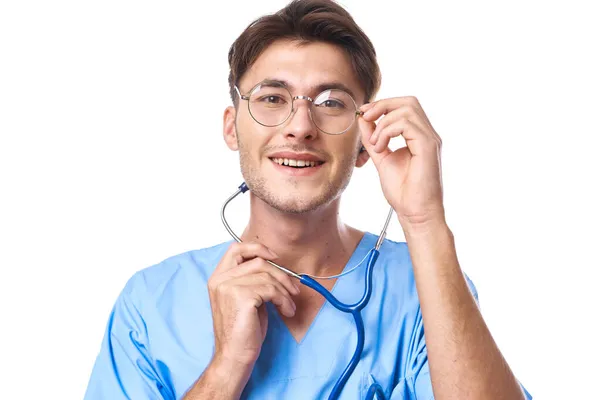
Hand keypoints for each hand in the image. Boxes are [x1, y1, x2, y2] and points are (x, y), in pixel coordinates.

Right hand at [207, 242, 299, 367]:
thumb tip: (277, 266)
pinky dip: (284, 300)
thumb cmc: (242, 332)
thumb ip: (253, 280)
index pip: (236, 249)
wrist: (234, 356)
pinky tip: (286, 311)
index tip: (275, 257)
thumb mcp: (246, 299)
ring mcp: (229, 287)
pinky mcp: (242, 297)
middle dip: (281, 274)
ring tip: (289, 306)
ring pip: (267, 275)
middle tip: (293, 288)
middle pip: (258, 261)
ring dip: (285, 290)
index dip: (257, 248)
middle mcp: (220, 280)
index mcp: (218, 278)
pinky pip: (272, 289)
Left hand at [358, 97, 444, 227]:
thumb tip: (363, 119)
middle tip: (366, 117)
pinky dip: (387, 131)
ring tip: (375, 144)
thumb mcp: (381, 158)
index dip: (383, 104)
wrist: (414, 213)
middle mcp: (428, 134)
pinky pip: (407, 124)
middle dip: (383, 104)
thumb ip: (373, 138)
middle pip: (408, 101)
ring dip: (383, 123)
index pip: (404, 106)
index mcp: (419, 136)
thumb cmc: (403, 192)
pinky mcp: (428, 146)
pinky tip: (381, 147)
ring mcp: (430, 139)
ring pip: (407, 109)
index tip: (364, 113)